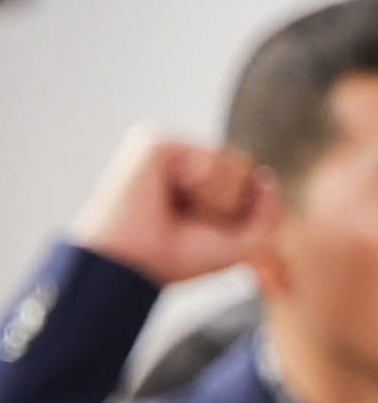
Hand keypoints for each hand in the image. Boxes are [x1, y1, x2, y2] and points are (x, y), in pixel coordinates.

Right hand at [73, 126, 273, 284]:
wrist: (135, 259)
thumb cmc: (175, 259)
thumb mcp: (238, 245)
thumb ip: (267, 214)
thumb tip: (266, 177)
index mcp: (192, 185)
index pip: (243, 180)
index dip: (235, 211)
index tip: (199, 233)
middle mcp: (177, 164)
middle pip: (241, 167)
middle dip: (227, 203)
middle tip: (186, 222)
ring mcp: (166, 151)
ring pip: (230, 160)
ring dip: (215, 195)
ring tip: (176, 208)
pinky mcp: (154, 142)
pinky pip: (209, 155)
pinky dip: (200, 180)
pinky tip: (168, 190)